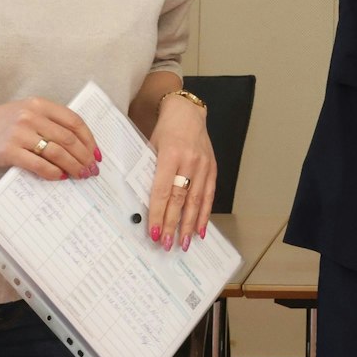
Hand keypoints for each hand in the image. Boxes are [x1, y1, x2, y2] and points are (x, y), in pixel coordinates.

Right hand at [0, 96, 98, 182]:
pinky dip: (53, 173)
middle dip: (84, 156)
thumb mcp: (25, 112)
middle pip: (69, 139)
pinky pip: (38, 164)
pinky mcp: (8, 151)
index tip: (96, 153)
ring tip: (80, 175)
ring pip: (57, 152)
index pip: (74, 122)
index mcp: (40, 105)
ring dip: (73, 166)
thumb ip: (48, 123)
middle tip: (91, 170)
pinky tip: (60, 178)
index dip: (89, 139)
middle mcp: (32, 116)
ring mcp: (20, 133)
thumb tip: (76, 146)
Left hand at [145, 95, 215, 251]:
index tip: (153, 232)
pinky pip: (209, 194)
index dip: (158, 214)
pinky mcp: (213, 167)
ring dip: (190, 224)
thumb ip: (149, 172)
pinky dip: (205, 213)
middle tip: (166, 244)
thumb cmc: (164, 130)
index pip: (163, 191)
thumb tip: (143, 204)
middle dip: (173, 224)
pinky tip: (201, 229)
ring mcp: (204, 165)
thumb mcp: (150, 146)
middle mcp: (190, 161)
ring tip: (184, 243)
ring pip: (197, 200)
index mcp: (171, 154)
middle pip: (180, 199)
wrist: (187, 112)